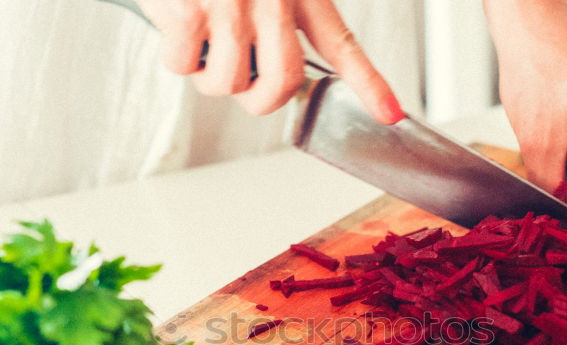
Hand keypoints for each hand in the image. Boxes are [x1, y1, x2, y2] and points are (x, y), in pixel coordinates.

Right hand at [139, 0, 403, 123]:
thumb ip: (279, 21)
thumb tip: (270, 77)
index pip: (341, 43)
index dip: (368, 83)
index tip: (389, 112)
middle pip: (281, 81)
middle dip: (258, 99)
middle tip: (244, 84)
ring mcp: (229, 4)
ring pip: (227, 83)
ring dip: (209, 77)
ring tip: (204, 44)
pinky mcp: (189, 9)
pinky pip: (183, 64)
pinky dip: (177, 57)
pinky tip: (178, 27)